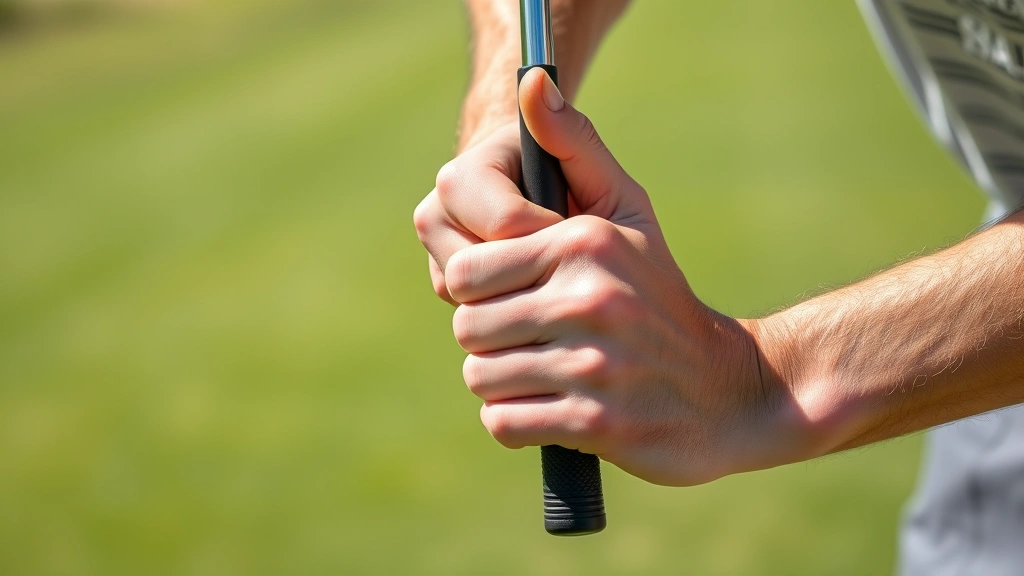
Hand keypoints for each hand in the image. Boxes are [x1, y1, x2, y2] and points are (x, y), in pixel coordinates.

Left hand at [415, 69, 805, 485]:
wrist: (727, 390)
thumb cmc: (659, 295)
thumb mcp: (627, 211)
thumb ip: (574, 147)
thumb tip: (530, 81)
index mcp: (583, 244)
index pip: (462, 273)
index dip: (477, 293)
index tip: (511, 300)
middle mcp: (588, 298)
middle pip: (467, 327)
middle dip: (490, 339)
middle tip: (529, 340)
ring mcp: (593, 363)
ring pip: (480, 377)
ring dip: (503, 382)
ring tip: (543, 372)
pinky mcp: (595, 422)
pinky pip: (503, 423)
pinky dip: (517, 423)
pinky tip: (551, 407)